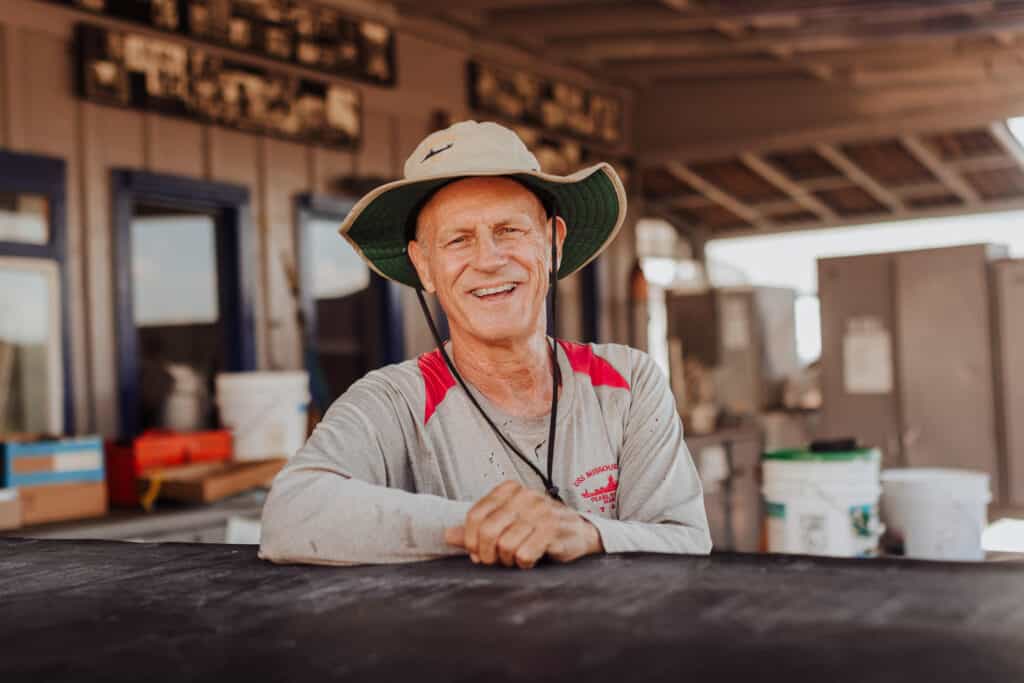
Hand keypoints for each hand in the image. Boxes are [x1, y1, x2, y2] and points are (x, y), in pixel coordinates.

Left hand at [444, 480, 603, 568]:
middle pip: (487, 531)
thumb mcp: (508, 523)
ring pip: (505, 545)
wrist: (580, 532)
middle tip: (494, 561)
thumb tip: (448, 534)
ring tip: (515, 558)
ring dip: (507, 560)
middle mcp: (524, 496)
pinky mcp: (552, 529)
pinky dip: (523, 563)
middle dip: (486, 554)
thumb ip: (478, 528)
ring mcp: (540, 512)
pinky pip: (524, 554)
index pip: (475, 515)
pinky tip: (530, 559)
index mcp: (509, 490)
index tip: (475, 553)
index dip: (470, 539)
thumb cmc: (540, 528)